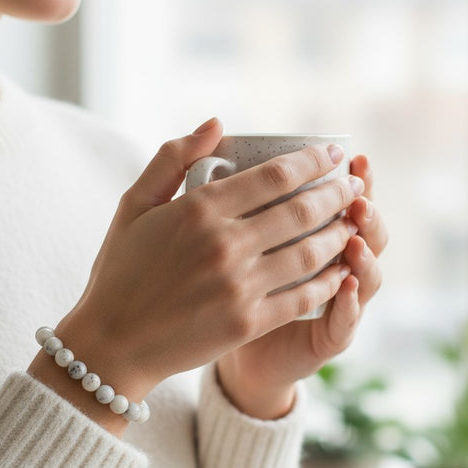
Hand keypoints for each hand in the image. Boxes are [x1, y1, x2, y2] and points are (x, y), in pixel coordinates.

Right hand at [49, 119, 361, 404]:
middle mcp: (224, 244)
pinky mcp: (248, 323)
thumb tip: (216, 124)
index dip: (312, 161)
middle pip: (300, 211)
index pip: (274, 176)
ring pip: (309, 252)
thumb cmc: (120, 271)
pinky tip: (341, 271)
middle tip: (354, 184)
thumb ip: (172, 158)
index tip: (333, 153)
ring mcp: (239, 286)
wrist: (112, 344)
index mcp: (198, 210)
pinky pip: (303, 297)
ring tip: (355, 221)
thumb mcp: (133, 204)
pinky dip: (329, 281)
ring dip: (340, 233)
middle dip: (336, 193)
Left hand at [217, 153, 387, 418]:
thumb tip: (215, 125)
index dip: (354, 179)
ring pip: (368, 274)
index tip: (348, 156)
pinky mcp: (330, 336)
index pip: (345, 202)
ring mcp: (339, 302)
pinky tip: (345, 283)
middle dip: (366, 210)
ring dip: (366, 253)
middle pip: (367, 232)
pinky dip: (349, 302)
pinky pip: (345, 319)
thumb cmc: (216, 283)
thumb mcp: (219, 232)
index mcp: (314, 237)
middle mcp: (336, 266)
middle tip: (358, 191)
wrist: (224, 348)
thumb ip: (217, 185)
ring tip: (356, 236)